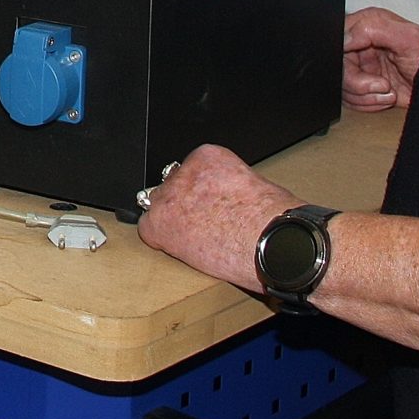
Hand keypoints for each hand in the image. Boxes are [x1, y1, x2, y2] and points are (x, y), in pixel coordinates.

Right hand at [133, 144, 299, 289]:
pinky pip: (204, 157)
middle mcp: (164, 199)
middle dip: (182, 203)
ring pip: (183, 173)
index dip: (170, 224)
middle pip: (163, 193)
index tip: (183, 227)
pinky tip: (232, 184)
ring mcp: (184, 175)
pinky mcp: (206, 156)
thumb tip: (191, 232)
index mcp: (158, 227)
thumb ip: (183, 241)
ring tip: (225, 199)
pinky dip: (218, 167)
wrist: (270, 240)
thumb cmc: (244, 260)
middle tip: (208, 214)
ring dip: (199, 184)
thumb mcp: (199, 262)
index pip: (147, 219)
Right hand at [343, 6, 418, 109]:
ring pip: (341, 87)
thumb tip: (344, 37)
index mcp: (368, 26)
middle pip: (337, 68)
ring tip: (388, 91)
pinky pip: (351, 101)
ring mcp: (363, 67)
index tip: (363, 68)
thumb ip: (372, 29)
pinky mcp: (367, 87)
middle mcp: (362, 46)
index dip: (346, 58)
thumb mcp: (407, 37)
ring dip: (366, 96)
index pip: (337, 40)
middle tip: (381, 85)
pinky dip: (368, 105)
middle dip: (359, 83)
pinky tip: (386, 98)